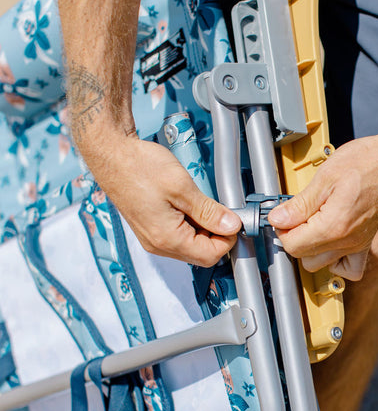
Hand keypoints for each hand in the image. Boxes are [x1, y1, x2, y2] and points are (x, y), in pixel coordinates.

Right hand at [85, 134, 240, 266]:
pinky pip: (178, 236)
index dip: (227, 239)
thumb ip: (209, 211)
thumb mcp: (182, 187)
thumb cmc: (138, 167)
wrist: (112, 155)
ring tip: (202, 203)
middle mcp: (158, 244)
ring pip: (191, 245)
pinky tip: (189, 204)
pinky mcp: (151, 229)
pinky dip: (190, 223)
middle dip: (216, 234)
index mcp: (167, 238)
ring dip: (204, 228)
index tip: (233, 220)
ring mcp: (153, 238)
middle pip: (201, 253)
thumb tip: (230, 225)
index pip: (210, 255)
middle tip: (221, 210)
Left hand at [268, 133, 377, 279]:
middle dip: (294, 238)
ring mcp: (358, 245)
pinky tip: (329, 241)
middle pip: (304, 257)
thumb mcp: (325, 176)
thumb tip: (277, 219)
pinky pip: (349, 269)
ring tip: (312, 224)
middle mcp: (347, 241)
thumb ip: (300, 204)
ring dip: (311, 249)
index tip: (284, 214)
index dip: (282, 228)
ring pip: (321, 265)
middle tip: (297, 215)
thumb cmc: (367, 162)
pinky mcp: (365, 244)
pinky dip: (335, 261)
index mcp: (334, 226)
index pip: (293, 245)